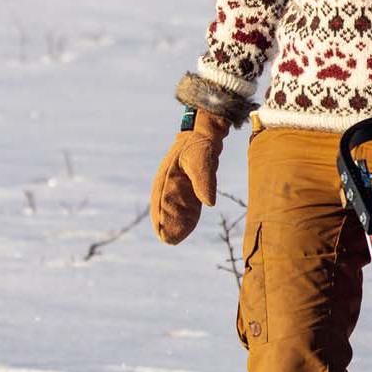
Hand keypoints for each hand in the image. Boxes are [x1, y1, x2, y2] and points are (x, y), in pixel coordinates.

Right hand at [150, 110, 230, 244]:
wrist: (204, 131)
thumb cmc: (201, 144)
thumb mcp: (202, 161)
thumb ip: (204, 182)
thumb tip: (209, 204)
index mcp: (166, 175)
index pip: (162, 201)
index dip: (162, 219)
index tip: (164, 234)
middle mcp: (168, 180)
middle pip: (164, 206)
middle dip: (165, 223)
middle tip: (168, 241)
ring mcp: (176, 181)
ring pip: (172, 206)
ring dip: (173, 221)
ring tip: (174, 239)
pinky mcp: (186, 182)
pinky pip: (183, 201)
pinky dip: (184, 213)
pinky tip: (186, 225)